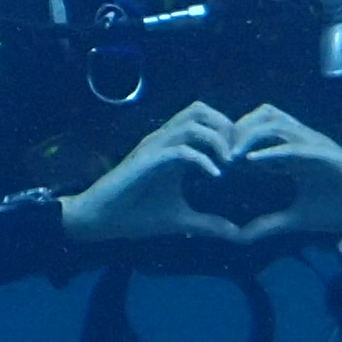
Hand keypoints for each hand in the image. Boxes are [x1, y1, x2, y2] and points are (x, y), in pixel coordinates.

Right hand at [61, 102, 247, 246]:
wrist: (99, 220)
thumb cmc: (134, 215)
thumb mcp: (180, 220)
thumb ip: (207, 223)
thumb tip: (234, 232)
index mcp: (172, 148)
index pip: (204, 119)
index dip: (228, 132)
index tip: (243, 160)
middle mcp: (163, 141)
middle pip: (200, 109)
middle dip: (225, 127)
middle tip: (237, 156)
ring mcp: (154, 148)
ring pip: (192, 122)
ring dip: (216, 139)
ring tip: (228, 163)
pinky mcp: (146, 162)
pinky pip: (180, 149)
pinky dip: (202, 159)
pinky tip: (215, 176)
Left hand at [222, 104, 341, 243]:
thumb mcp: (298, 219)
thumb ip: (270, 224)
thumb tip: (241, 237)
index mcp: (293, 153)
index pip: (259, 131)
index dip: (235, 139)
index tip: (213, 158)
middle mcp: (301, 142)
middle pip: (263, 116)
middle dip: (237, 129)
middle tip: (219, 153)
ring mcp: (314, 145)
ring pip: (275, 123)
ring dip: (250, 136)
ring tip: (230, 156)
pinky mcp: (326, 155)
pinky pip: (294, 148)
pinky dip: (272, 152)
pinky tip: (253, 161)